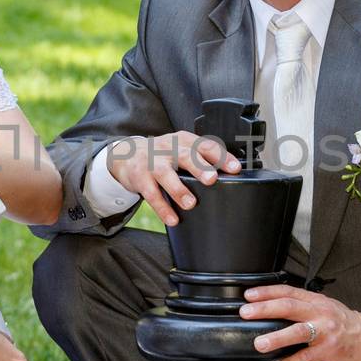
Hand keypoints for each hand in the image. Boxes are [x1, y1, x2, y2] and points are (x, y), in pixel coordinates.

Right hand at [105, 131, 241, 225]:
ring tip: (190, 203)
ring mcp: (152, 162)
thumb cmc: (162, 155)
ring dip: (178, 189)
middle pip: (185, 155)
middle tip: (211, 179)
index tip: (235, 168)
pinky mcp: (139, 177)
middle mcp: (168, 148)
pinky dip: (162, 208)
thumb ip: (199, 159)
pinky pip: (151, 194)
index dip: (221, 156)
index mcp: (184, 141)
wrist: (126, 155)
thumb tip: (230, 178)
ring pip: (166, 174)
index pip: (205, 145)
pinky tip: (172, 219)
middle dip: (199, 167)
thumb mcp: (180, 150)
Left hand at [241, 285, 360, 360]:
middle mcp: (320, 313)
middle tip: (246, 313)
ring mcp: (325, 332)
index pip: (288, 291)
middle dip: (265, 309)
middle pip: (289, 307)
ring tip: (259, 343)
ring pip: (298, 332)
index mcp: (316, 301)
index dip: (267, 292)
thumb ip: (304, 305)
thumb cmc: (345, 323)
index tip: (248, 295)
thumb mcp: (325, 307)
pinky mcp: (330, 351)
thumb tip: (274, 306)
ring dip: (277, 337)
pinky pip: (306, 359)